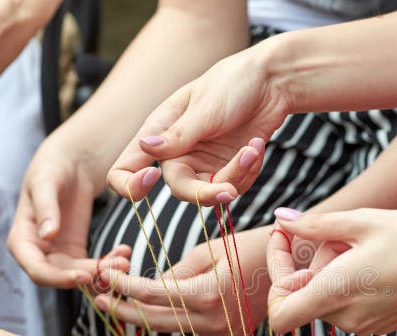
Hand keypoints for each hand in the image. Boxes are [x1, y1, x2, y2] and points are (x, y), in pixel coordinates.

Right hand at [7, 139, 124, 287]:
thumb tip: (46, 235)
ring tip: (124, 261)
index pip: (36, 269)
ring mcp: (57, 255)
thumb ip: (46, 208)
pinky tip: (124, 252)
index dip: (58, 278)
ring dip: (102, 272)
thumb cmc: (51, 169)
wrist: (69, 164)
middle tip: (114, 270)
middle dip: (88, 277)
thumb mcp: (46, 183)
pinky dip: (108, 262)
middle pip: (60, 277)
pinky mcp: (76, 252)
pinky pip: (91, 266)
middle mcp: (37, 253)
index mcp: (21, 240)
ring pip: (79, 275)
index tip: (84, 275)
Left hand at [95, 225, 272, 335]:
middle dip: (122, 308)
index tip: (102, 273)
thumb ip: (174, 274)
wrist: (295, 264)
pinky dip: (170, 315)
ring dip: (143, 312)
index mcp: (207, 296)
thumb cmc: (251, 246)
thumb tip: (146, 289)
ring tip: (117, 297)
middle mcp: (213, 323)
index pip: (152, 295)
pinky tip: (154, 303)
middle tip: (96, 296)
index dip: (123, 285)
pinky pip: (189, 327)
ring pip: (170, 326)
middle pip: (154, 320)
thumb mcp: (207, 251)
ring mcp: (222, 334)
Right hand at [106, 44, 289, 204]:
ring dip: (236, 175)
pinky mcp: (228, 168)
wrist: (272, 81)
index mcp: (159, 132)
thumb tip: (145, 148)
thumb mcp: (205, 108)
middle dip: (207, 191)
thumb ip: (178, 134)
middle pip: (181, 191)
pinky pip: (235, 186)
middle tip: (230, 189)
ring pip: (212, 192)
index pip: (125, 167)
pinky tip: (255, 147)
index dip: (130, 184)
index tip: (152, 177)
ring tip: (253, 147)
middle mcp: (178, 152)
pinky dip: (248, 171)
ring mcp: (204, 163)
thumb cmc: (233, 82)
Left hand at [267, 208, 396, 334]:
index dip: (274, 279)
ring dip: (332, 269)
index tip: (286, 244)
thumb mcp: (361, 221)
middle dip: (312, 261)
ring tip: (365, 245)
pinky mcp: (378, 325)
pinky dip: (349, 281)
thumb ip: (314, 225)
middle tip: (343, 233)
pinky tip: (376, 261)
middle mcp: (347, 318)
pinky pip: (346, 304)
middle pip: (303, 294)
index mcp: (337, 294)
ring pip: (325, 296)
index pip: (279, 315)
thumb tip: (280, 219)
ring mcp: (363, 326)